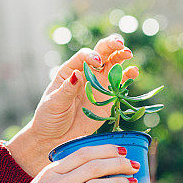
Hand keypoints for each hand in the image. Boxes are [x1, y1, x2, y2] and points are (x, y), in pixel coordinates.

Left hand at [6, 34, 138, 176]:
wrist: (56, 138)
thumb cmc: (49, 118)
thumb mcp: (54, 103)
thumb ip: (66, 89)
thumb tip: (77, 75)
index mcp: (70, 71)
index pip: (83, 56)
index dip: (91, 56)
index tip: (97, 62)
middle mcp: (86, 74)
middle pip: (100, 54)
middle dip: (110, 46)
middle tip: (120, 44)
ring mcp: (98, 85)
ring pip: (112, 65)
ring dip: (121, 56)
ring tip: (128, 53)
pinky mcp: (108, 98)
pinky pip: (120, 84)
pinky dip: (127, 76)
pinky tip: (134, 71)